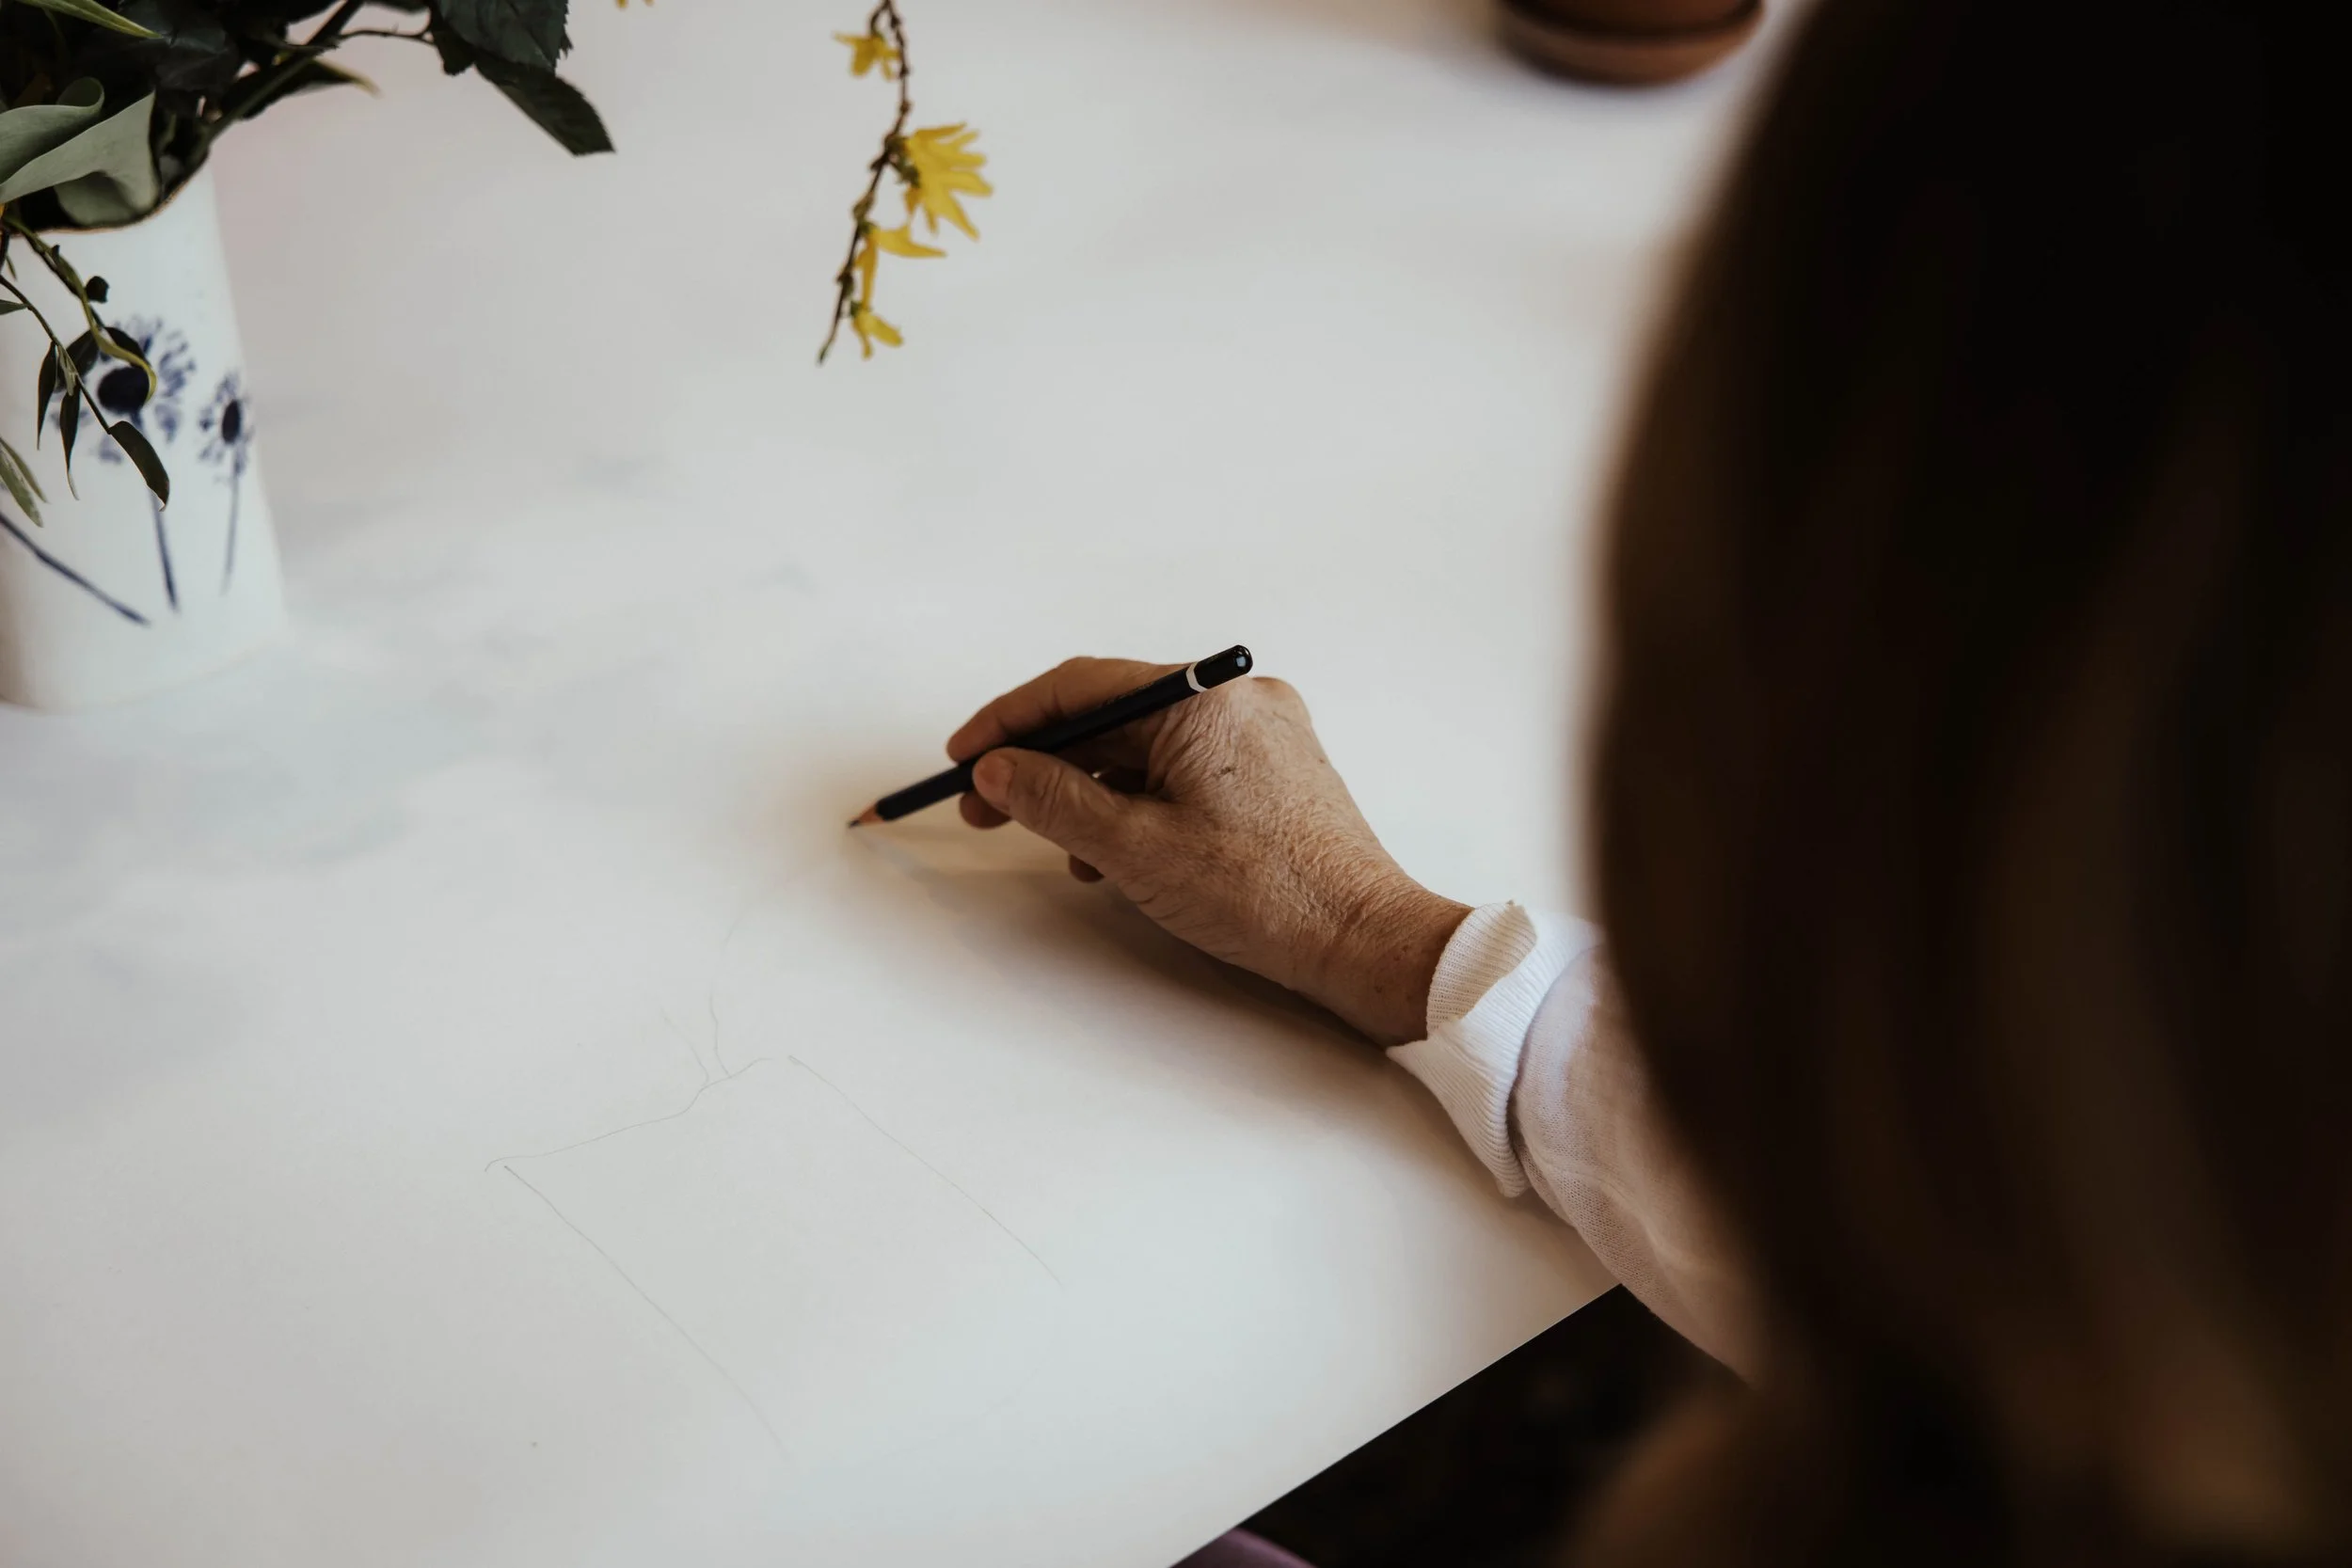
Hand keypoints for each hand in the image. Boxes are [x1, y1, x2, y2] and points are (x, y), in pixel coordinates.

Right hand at [946, 658, 1468, 1043]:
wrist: (1362, 941)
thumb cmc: (1265, 895)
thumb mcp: (1133, 848)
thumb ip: (1054, 799)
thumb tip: (998, 770)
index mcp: (1205, 701)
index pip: (1081, 688)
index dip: (1009, 723)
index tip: (963, 758)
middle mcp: (1238, 700)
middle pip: (1113, 717)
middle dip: (1044, 764)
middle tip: (986, 807)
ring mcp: (1261, 735)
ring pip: (1146, 748)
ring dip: (1089, 791)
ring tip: (1057, 847)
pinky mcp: (1274, 772)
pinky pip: (1184, 770)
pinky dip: (1139, 804)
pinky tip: (1116, 854)